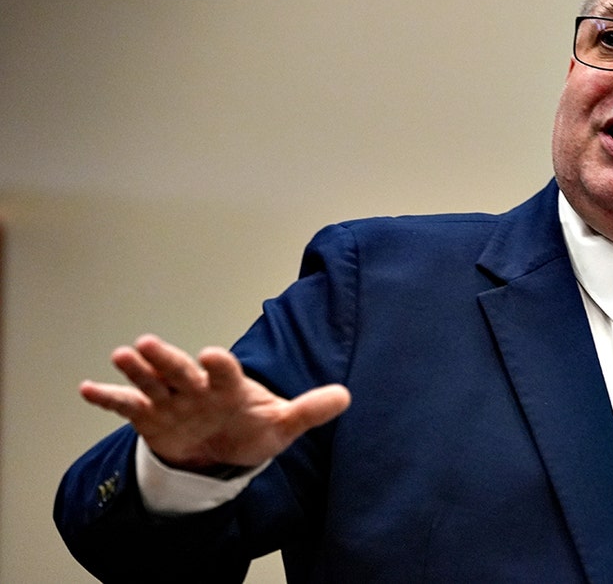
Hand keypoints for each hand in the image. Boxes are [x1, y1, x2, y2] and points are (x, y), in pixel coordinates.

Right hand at [80, 334, 350, 472]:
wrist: (222, 450)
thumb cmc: (251, 428)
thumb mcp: (282, 425)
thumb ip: (309, 410)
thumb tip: (346, 396)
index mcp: (228, 386)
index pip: (225, 373)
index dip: (219, 365)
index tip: (212, 355)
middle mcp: (196, 388)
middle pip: (180, 370)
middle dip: (166, 359)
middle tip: (147, 343)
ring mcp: (171, 401)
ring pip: (151, 382)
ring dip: (136, 370)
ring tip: (121, 356)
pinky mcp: (149, 416)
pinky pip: (125, 406)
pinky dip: (107, 398)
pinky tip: (86, 388)